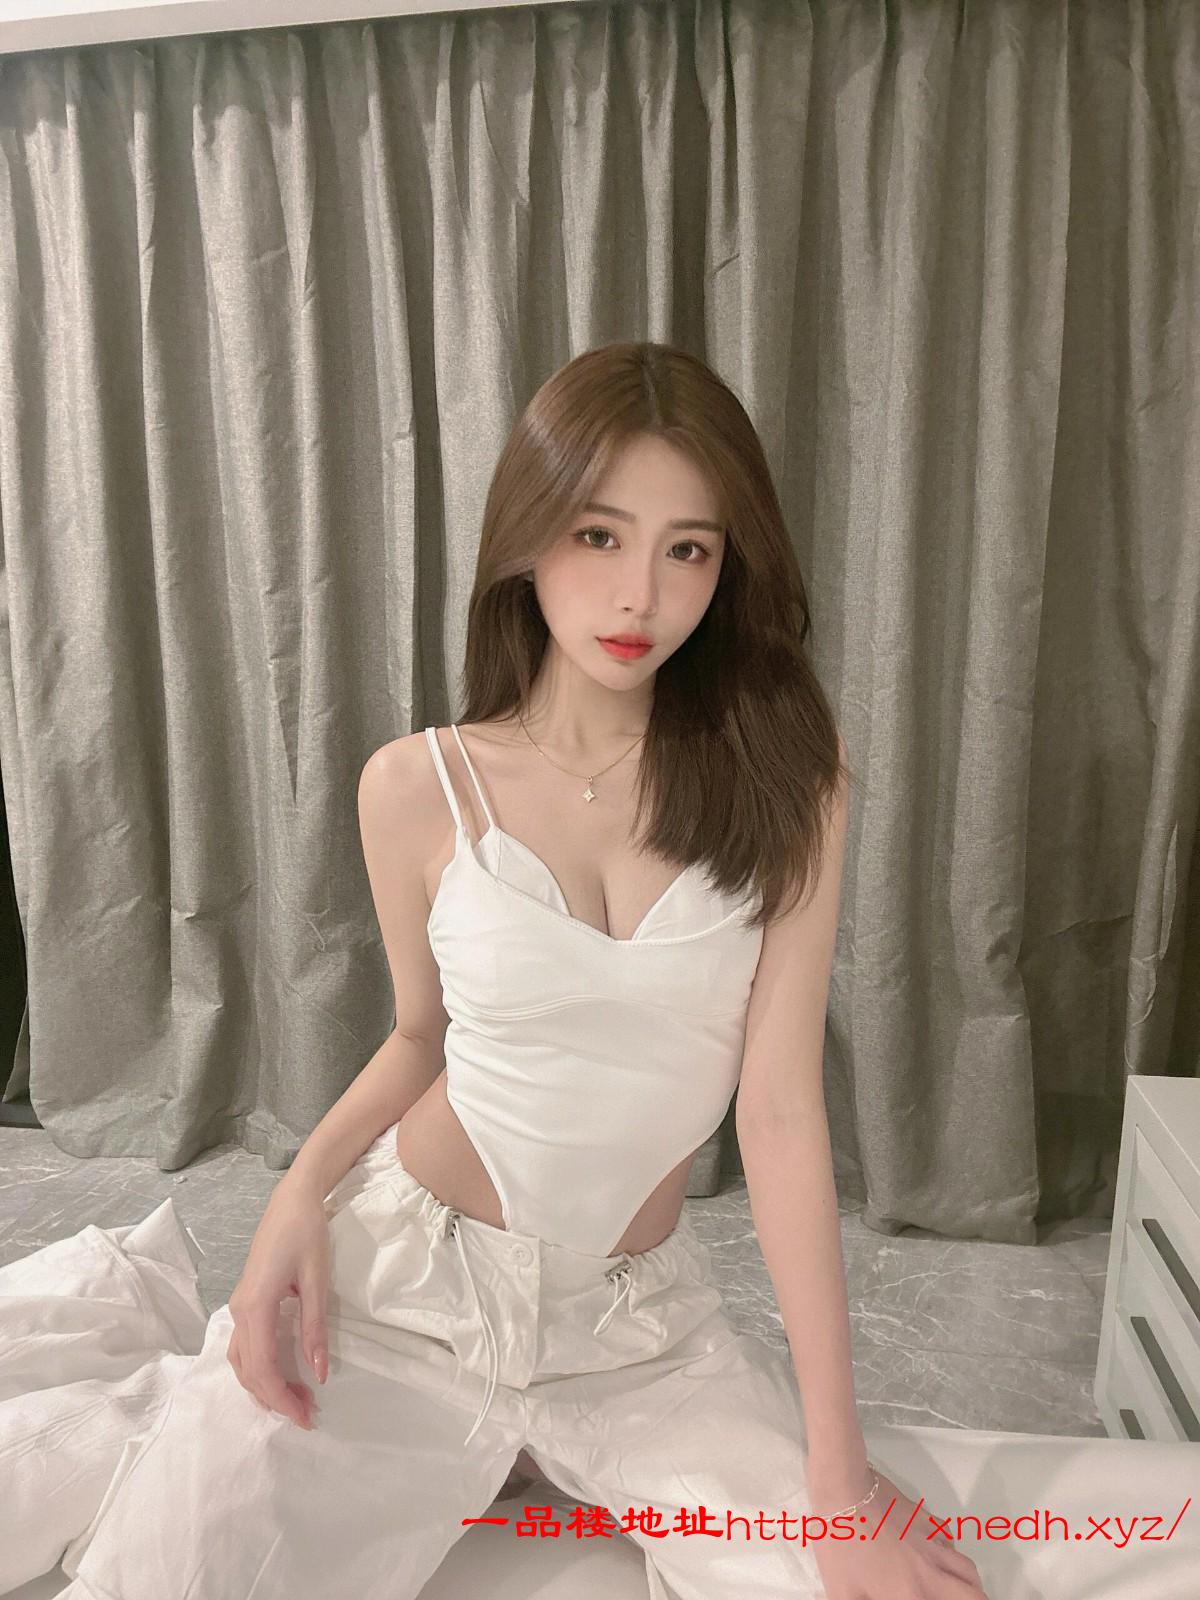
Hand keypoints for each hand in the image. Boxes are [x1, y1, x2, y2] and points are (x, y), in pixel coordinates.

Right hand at [226, 1188, 330, 1429]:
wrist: (291, 1201)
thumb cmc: (306, 1234)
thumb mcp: (317, 1281)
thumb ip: (315, 1328)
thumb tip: (319, 1374)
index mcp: (256, 1307)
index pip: (263, 1368)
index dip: (282, 1398)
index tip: (306, 1416)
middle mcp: (239, 1311)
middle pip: (249, 1371)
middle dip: (276, 1398)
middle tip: (307, 1414)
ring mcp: (238, 1307)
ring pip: (241, 1362)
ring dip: (265, 1386)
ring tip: (297, 1400)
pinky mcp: (244, 1302)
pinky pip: (243, 1347)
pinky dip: (258, 1369)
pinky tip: (280, 1376)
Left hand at [809, 1469, 990, 1598]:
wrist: (845, 1493)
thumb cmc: (840, 1544)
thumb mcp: (842, 1591)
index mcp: (910, 1593)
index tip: (928, 1599)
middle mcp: (929, 1572)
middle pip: (972, 1594)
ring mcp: (930, 1543)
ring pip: (967, 1568)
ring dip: (970, 1582)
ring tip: (961, 1589)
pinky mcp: (925, 1519)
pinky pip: (950, 1539)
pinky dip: (952, 1551)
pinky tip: (942, 1553)